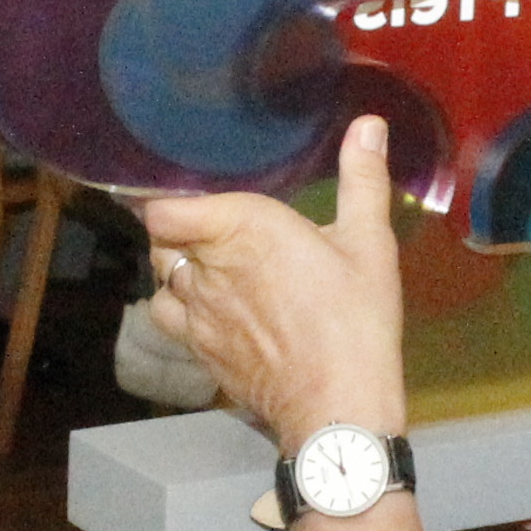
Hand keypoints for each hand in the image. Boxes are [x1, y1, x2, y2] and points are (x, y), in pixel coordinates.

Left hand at [142, 113, 409, 449]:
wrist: (336, 406)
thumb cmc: (354, 318)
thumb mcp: (369, 244)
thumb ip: (363, 181)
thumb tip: (368, 124)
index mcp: (239, 229)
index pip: (163, 210)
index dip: (168, 202)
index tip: (192, 198)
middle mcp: (205, 269)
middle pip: (160, 242)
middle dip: (178, 233)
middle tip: (213, 231)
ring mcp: (196, 316)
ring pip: (161, 282)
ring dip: (176, 273)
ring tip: (208, 270)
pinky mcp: (201, 353)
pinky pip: (171, 322)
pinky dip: (180, 312)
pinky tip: (209, 313)